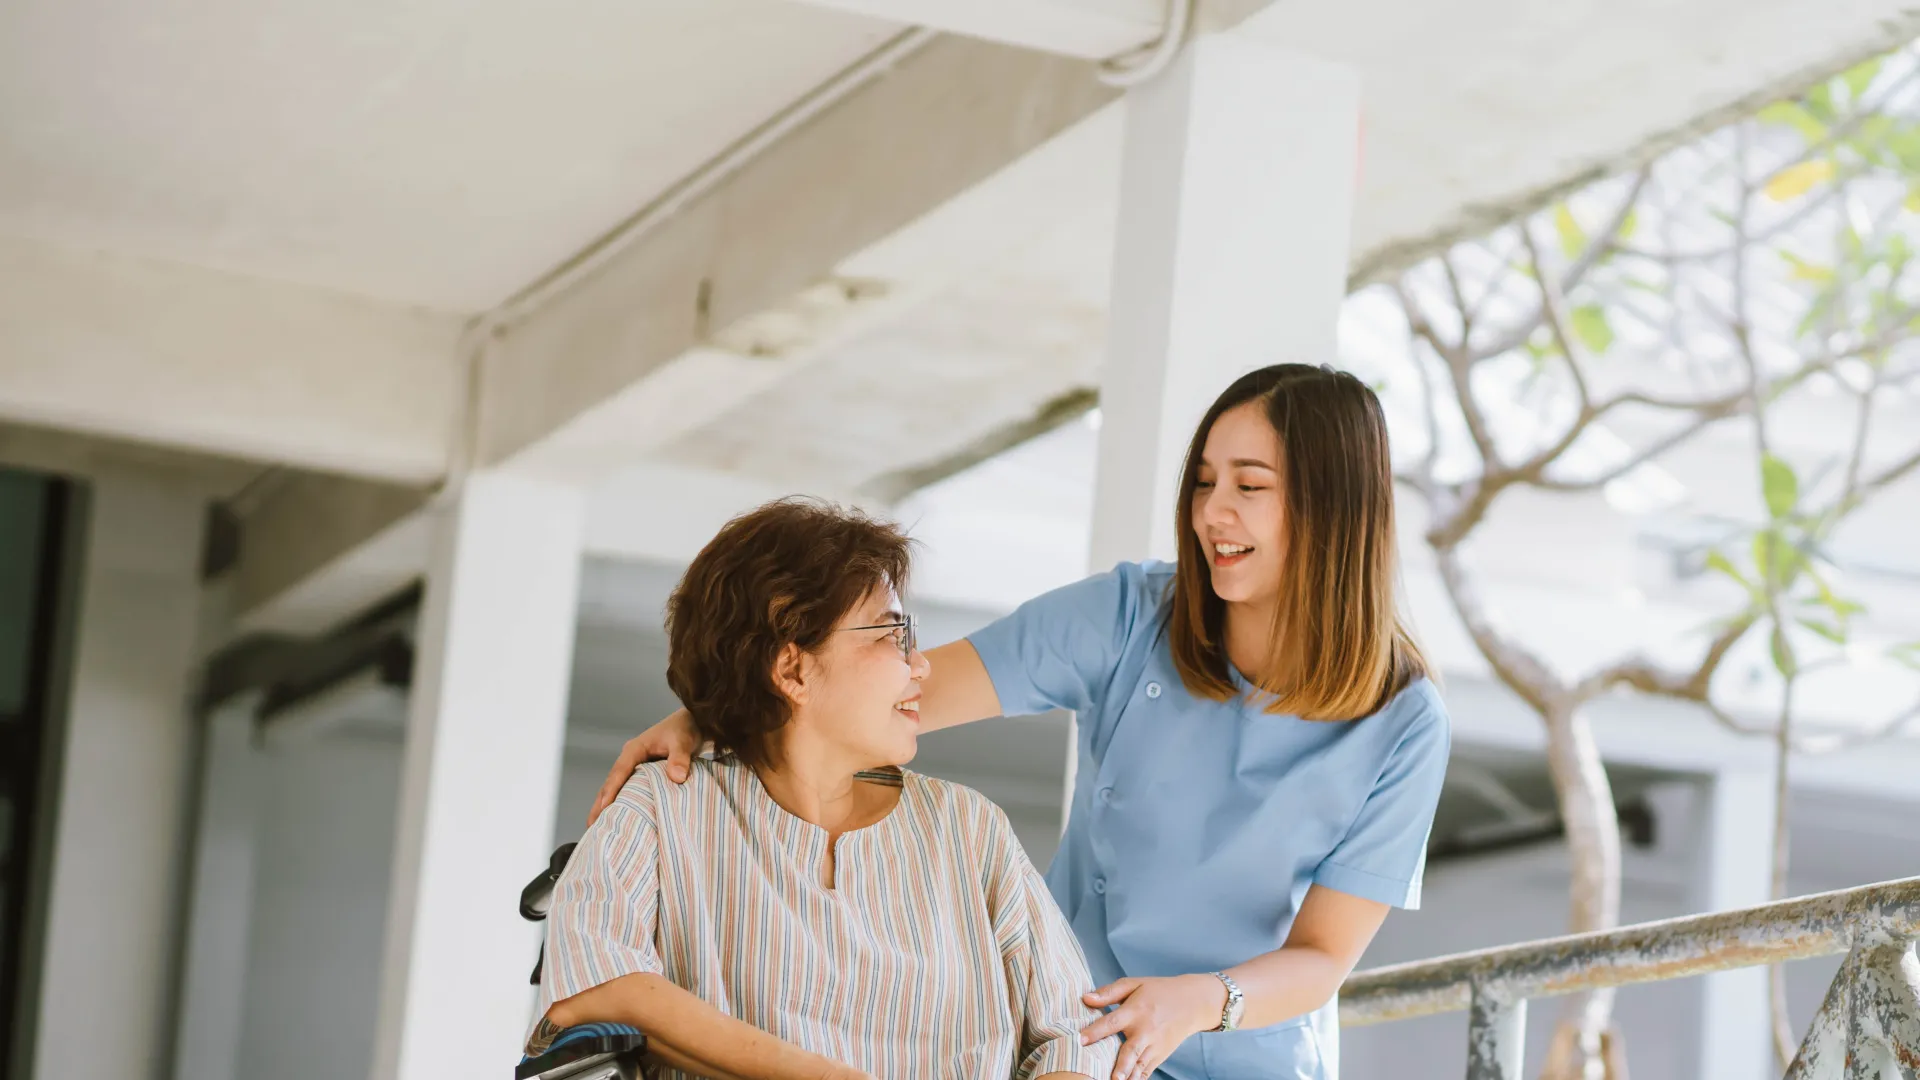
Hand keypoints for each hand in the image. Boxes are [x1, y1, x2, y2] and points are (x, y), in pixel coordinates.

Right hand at [587, 708, 702, 825]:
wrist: (693, 722)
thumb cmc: (685, 729)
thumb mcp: (683, 741)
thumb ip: (679, 758)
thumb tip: (676, 777)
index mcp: (635, 749)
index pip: (619, 772)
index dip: (611, 790)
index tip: (604, 807)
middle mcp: (631, 758)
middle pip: (611, 782)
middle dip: (600, 803)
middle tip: (591, 825)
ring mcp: (635, 766)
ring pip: (617, 787)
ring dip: (607, 805)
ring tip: (598, 827)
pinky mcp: (643, 773)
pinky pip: (629, 789)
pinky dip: (622, 802)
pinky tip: (620, 817)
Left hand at [1079, 974, 1224, 1079]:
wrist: (1192, 1002)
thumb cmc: (1158, 991)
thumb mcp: (1134, 984)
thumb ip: (1109, 992)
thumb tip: (1085, 998)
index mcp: (1135, 1010)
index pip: (1113, 1022)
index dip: (1096, 1030)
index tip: (1080, 1039)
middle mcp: (1145, 1030)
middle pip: (1131, 1050)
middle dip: (1120, 1064)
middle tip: (1110, 1076)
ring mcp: (1155, 1045)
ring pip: (1139, 1065)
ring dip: (1128, 1076)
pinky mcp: (1161, 1055)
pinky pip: (1147, 1071)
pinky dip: (1137, 1078)